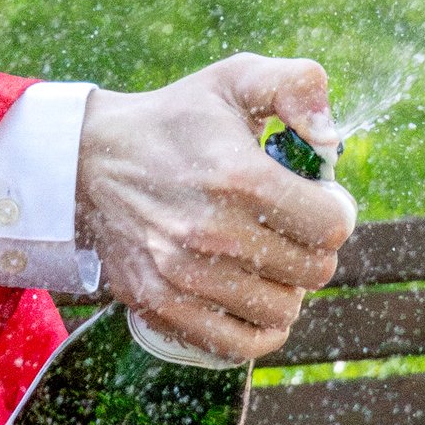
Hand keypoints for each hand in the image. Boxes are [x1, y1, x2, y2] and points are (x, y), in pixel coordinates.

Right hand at [74, 52, 356, 360]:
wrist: (90, 158)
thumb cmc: (176, 119)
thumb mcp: (236, 79)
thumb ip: (299, 85)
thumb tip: (331, 138)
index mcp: (239, 178)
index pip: (330, 226)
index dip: (334, 211)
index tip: (315, 200)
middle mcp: (211, 233)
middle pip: (312, 272)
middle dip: (312, 248)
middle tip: (289, 228)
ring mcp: (182, 276)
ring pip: (281, 311)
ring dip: (286, 288)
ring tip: (267, 259)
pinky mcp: (160, 305)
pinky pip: (238, 345)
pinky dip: (258, 330)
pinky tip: (255, 300)